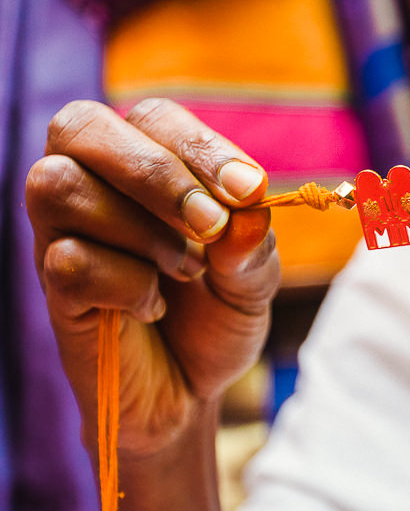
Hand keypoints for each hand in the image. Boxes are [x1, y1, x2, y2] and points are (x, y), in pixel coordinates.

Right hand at [26, 98, 279, 457]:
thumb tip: (244, 215)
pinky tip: (153, 307)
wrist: (189, 393)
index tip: (249, 191)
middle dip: (155, 172)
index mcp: (144, 164)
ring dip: (140, 229)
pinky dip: (127, 284)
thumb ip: (253, 247)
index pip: (153, 117)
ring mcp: (62, 235)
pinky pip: (67, 260)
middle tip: (209, 226)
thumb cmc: (216, 318)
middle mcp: (92, 186)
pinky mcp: (53, 288)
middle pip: (79, 125)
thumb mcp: (254, 281)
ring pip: (57, 184)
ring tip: (186, 272)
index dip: (200, 147)